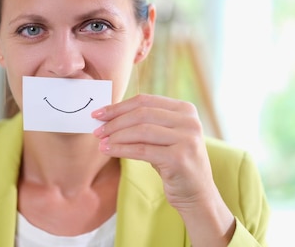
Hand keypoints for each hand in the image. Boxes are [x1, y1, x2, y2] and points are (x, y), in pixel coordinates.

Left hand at [92, 94, 234, 245]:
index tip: (99, 114)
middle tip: (97, 130)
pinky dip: (121, 149)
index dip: (119, 106)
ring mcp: (187, 138)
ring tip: (100, 142)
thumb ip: (143, 123)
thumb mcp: (162, 137)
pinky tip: (108, 151)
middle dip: (114, 121)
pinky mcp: (180, 158)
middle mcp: (189, 121)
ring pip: (140, 130)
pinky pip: (142, 150)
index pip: (145, 101)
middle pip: (141, 114)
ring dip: (116, 136)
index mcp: (185, 109)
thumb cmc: (174, 164)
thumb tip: (107, 116)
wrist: (197, 194)